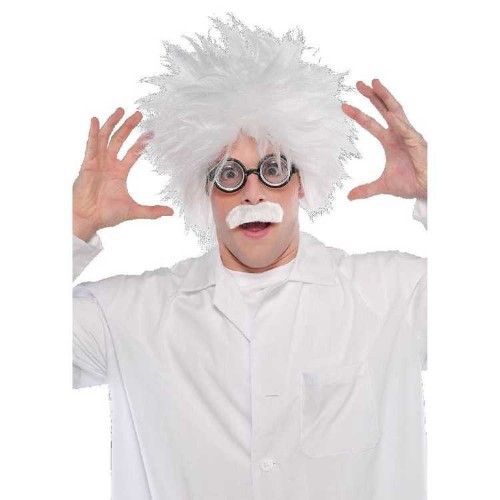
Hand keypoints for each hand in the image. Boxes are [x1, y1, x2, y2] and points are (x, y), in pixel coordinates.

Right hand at [73, 107, 173, 240]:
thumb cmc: (107, 215)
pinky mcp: (87, 165)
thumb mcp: (134, 211)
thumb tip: (171, 212)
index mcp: (119, 172)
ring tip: (120, 110)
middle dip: (128, 126)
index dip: (141, 142)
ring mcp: (97, 163)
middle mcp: (108, 164)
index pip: (132, 152)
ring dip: (112, 124)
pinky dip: (92, 133)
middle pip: (119, 140)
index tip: (151, 132)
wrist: (89, 220)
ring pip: (105, 138)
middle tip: (138, 114)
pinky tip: (95, 120)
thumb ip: (152, 211)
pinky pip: (90, 146)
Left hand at [342, 78, 426, 200]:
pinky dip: (399, 122)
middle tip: (358, 84)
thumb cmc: (411, 183)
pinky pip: (407, 130)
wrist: (427, 190)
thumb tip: (349, 196)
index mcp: (390, 140)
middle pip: (384, 109)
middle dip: (372, 96)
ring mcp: (409, 135)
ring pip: (396, 112)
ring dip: (385, 98)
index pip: (371, 123)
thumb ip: (366, 189)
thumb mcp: (383, 186)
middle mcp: (398, 134)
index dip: (358, 114)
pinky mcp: (418, 143)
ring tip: (375, 85)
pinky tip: (390, 114)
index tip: (344, 106)